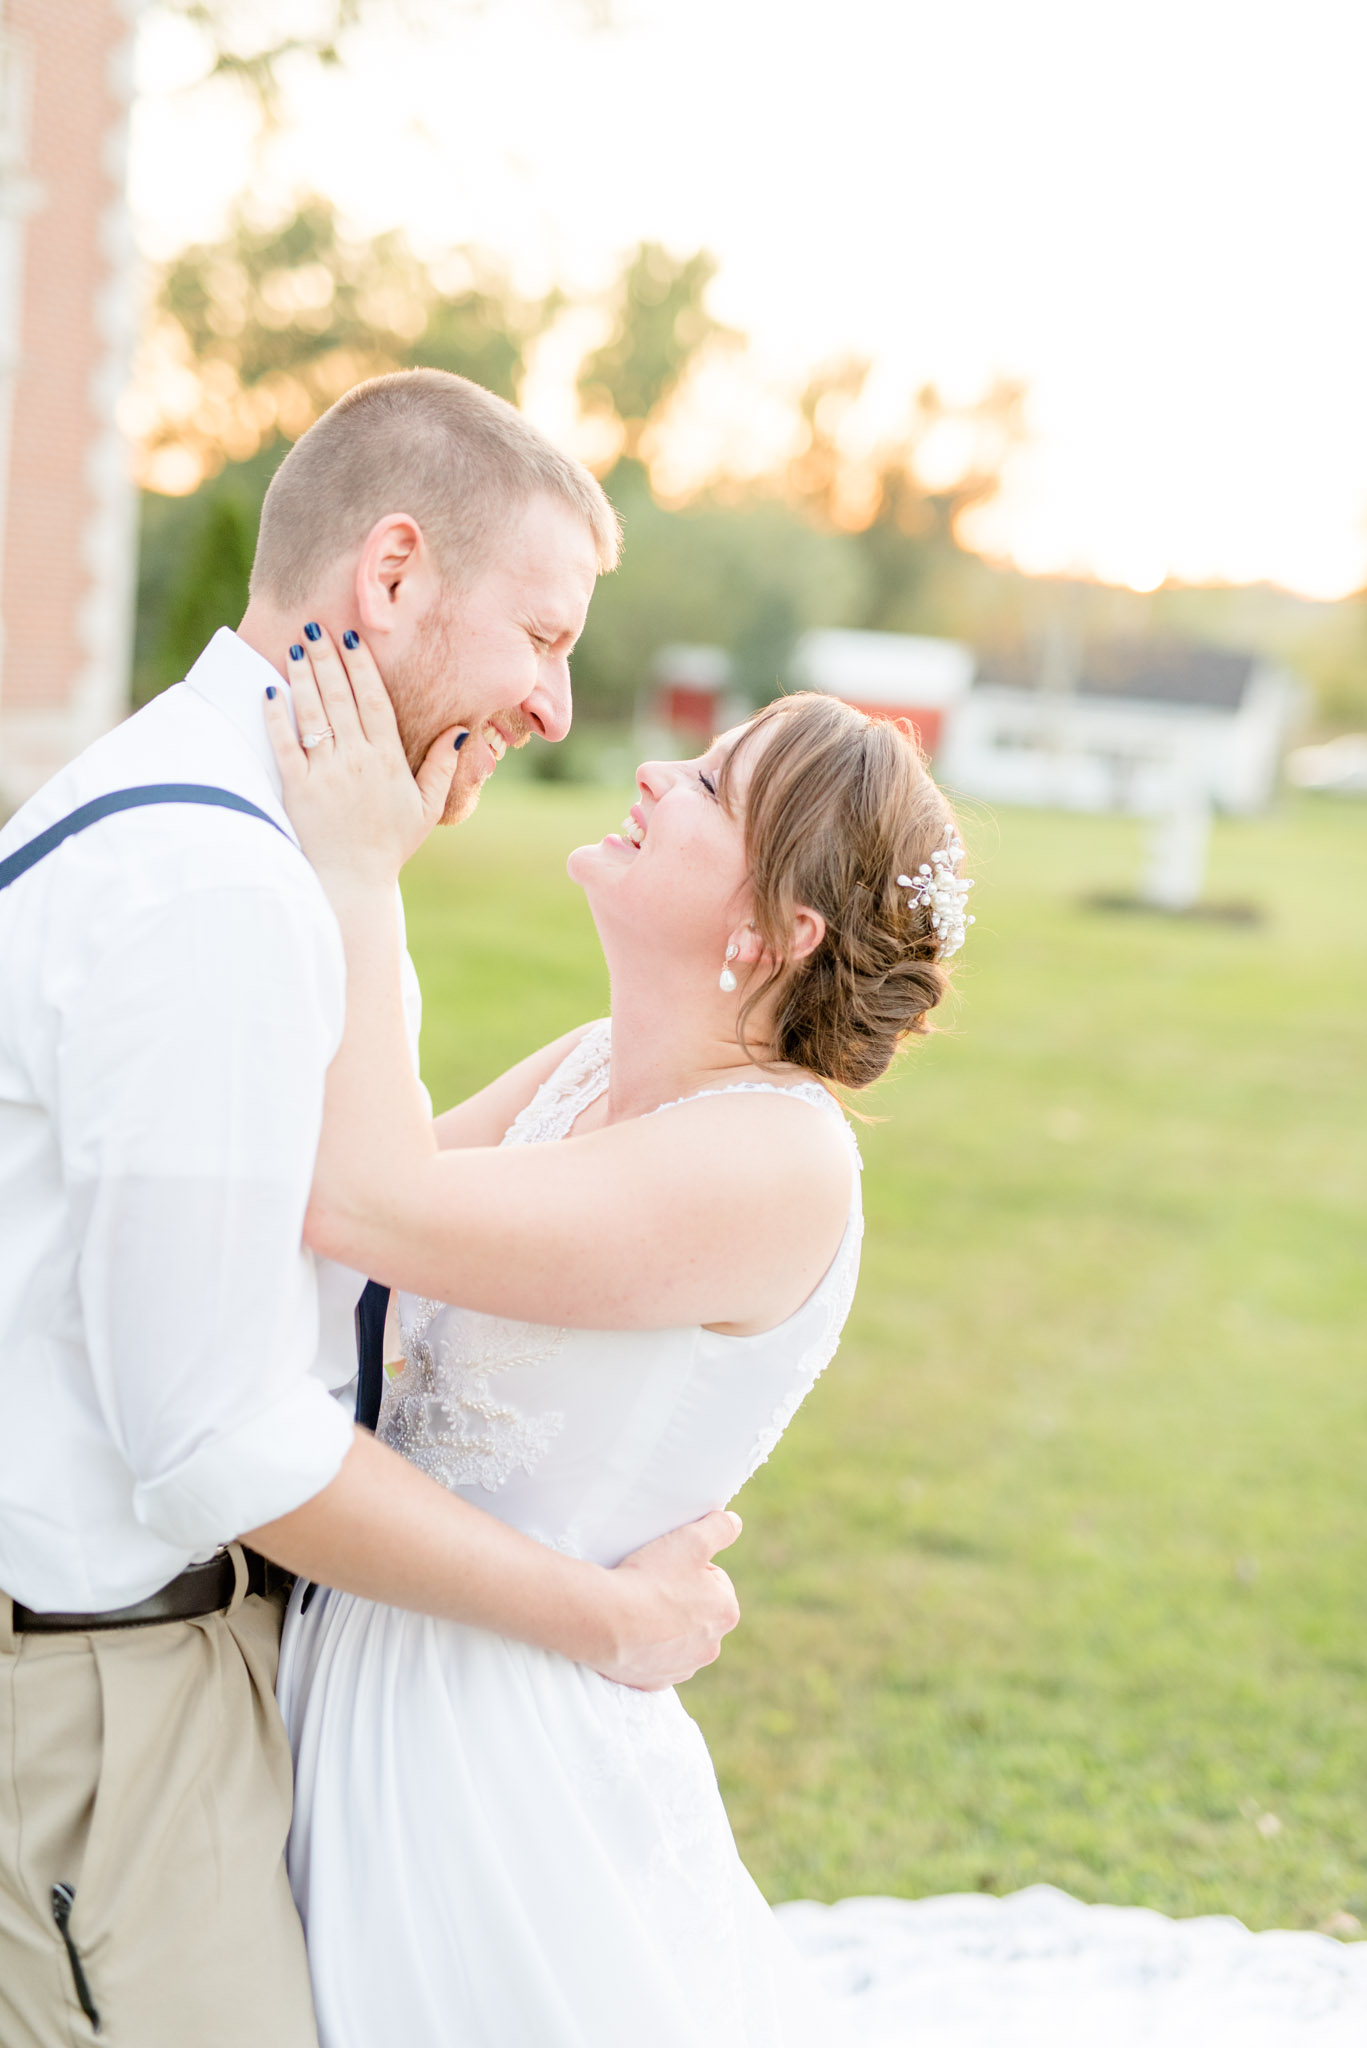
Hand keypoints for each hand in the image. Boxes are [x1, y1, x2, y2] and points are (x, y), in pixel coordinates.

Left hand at [263, 624, 463, 893]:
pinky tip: (270, 691)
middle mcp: (357, 760)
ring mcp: (325, 773)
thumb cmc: (389, 846)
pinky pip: (284, 744)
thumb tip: (458, 732)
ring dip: (302, 677)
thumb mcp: (425, 808)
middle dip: (327, 659)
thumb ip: (442, 768)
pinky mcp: (297, 789)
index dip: (361, 667)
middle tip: (316, 628)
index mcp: (388, 760)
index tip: (351, 640)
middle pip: (340, 698)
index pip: (374, 701)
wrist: (352, 883)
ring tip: (295, 649)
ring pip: (312, 714)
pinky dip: (276, 716)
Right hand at [594, 1510, 742, 1689]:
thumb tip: (734, 1522)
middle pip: (698, 1611)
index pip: (714, 1579)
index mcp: (726, 1612)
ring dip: (664, 1624)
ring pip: (678, 1637)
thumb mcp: (691, 1540)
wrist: (605, 1620)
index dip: (690, 1567)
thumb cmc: (651, 1578)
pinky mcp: (655, 1682)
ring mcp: (682, 1668)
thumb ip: (719, 1528)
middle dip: (680, 1598)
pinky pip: (655, 1660)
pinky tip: (630, 1632)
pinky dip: (646, 1647)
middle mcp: (711, 1647)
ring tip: (638, 1607)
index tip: (668, 1566)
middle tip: (652, 1584)